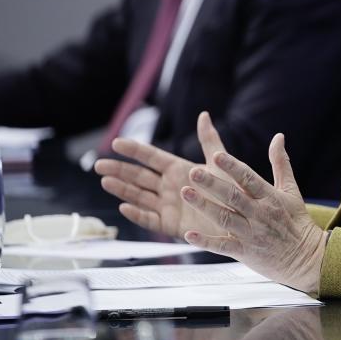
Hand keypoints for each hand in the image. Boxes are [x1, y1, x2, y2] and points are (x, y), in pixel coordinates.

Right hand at [94, 111, 227, 236]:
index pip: (151, 157)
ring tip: (105, 181)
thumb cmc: (232, 190)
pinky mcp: (171, 225)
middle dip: (119, 170)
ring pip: (139, 196)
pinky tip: (124, 207)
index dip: (134, 150)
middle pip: (139, 176)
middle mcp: (169, 186)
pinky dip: (137, 214)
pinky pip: (150, 219)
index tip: (115, 142)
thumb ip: (209, 140)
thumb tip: (204, 114)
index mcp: (179, 169)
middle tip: (98, 164)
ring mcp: (168, 205)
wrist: (242, 219)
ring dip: (122, 189)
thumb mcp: (220, 163)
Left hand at [180, 133, 326, 295]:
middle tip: (194, 172)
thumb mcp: (291, 189)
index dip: (233, 167)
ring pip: (224, 218)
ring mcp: (251, 234)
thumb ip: (281, 162)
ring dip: (204, 206)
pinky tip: (189, 234)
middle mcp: (259, 214)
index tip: (217, 156)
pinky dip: (206, 241)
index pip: (248, 178)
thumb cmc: (296, 221)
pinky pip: (222, 246)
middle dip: (212, 184)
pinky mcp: (244, 252)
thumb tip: (278, 136)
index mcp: (270, 197)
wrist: (306, 258)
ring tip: (186, 193)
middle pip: (233, 196)